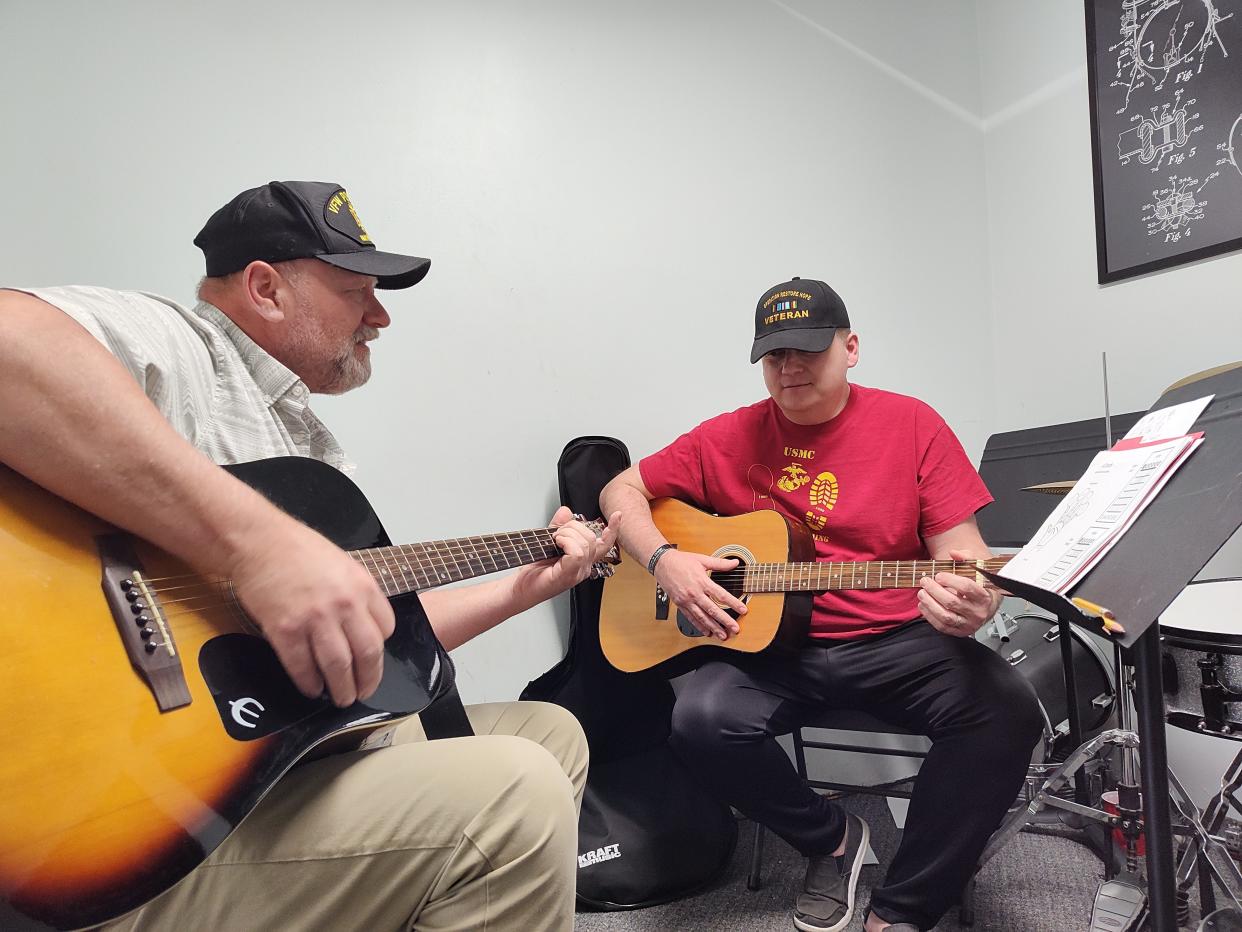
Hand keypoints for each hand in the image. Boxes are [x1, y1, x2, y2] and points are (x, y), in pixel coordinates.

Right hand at [228, 519, 394, 706]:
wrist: (258, 541)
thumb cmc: (298, 550)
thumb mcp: (344, 564)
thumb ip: (357, 594)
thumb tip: (364, 624)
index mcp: (362, 587)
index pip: (386, 629)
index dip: (380, 649)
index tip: (372, 660)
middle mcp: (343, 604)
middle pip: (368, 654)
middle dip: (368, 680)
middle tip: (364, 692)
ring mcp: (314, 619)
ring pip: (338, 666)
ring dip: (342, 689)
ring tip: (341, 698)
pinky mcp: (285, 630)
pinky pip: (302, 666)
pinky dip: (309, 683)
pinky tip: (312, 689)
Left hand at [514, 506, 621, 600]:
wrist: (519, 589)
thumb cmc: (533, 571)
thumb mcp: (546, 542)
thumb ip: (558, 526)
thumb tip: (566, 510)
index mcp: (583, 561)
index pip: (604, 545)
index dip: (613, 530)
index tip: (617, 515)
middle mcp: (584, 568)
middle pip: (592, 538)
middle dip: (572, 527)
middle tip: (555, 535)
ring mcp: (578, 573)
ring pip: (585, 543)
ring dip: (566, 534)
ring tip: (554, 541)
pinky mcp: (568, 575)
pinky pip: (577, 552)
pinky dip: (566, 542)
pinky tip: (556, 545)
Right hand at [653, 549, 746, 639]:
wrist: (662, 563)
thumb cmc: (681, 561)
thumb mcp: (702, 559)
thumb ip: (720, 563)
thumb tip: (735, 562)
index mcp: (702, 581)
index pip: (721, 595)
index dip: (733, 603)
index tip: (743, 610)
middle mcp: (694, 593)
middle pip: (713, 609)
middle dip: (725, 621)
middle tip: (735, 629)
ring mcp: (686, 600)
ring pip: (702, 617)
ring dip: (713, 627)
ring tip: (722, 635)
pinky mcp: (680, 604)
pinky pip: (691, 617)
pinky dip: (699, 626)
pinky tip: (706, 632)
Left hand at [917, 549, 996, 637]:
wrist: (987, 606)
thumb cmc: (979, 587)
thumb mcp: (976, 570)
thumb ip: (966, 558)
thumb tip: (954, 553)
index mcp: (984, 596)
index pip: (967, 587)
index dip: (950, 580)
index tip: (939, 575)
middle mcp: (978, 612)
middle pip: (952, 601)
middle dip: (934, 590)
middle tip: (925, 581)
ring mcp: (969, 624)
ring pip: (945, 616)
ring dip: (929, 603)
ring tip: (921, 593)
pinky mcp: (960, 632)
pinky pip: (941, 626)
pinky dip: (929, 615)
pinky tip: (923, 605)